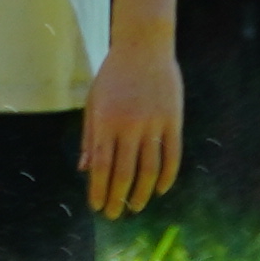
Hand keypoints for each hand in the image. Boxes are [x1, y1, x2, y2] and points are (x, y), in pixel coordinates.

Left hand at [81, 38, 182, 217]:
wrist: (144, 46)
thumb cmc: (113, 75)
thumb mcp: (94, 102)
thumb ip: (90, 137)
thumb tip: (85, 170)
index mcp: (106, 121)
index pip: (102, 166)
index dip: (99, 190)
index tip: (98, 207)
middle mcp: (129, 125)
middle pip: (124, 173)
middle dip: (118, 198)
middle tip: (115, 214)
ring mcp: (154, 123)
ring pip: (150, 169)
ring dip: (142, 193)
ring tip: (135, 206)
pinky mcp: (174, 120)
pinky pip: (172, 155)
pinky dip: (167, 177)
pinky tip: (160, 190)